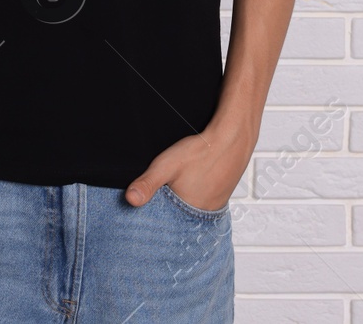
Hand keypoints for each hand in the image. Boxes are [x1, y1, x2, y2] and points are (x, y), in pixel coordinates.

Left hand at [125, 120, 253, 212]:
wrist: (233, 137)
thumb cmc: (201, 151)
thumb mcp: (167, 165)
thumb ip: (147, 183)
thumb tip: (129, 200)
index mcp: (188, 212)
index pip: (166, 225)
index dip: (156, 217)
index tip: (150, 208)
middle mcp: (204, 215)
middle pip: (180, 219)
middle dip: (169, 212)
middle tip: (165, 193)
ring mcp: (215, 206)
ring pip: (192, 211)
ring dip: (183, 205)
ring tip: (178, 190)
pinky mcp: (222, 197)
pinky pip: (204, 204)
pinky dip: (196, 198)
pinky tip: (194, 184)